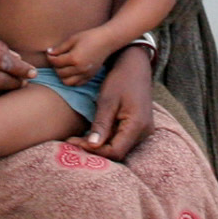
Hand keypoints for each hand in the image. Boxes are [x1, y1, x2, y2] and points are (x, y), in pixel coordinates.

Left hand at [45, 27, 120, 85]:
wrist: (106, 40)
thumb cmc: (89, 37)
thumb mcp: (72, 39)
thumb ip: (60, 48)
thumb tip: (49, 53)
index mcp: (74, 58)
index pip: (56, 62)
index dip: (50, 57)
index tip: (50, 53)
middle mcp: (80, 68)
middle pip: (60, 73)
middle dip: (55, 66)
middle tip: (56, 59)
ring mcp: (86, 74)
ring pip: (67, 82)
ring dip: (62, 75)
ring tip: (63, 66)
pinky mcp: (90, 76)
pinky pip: (76, 83)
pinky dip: (71, 79)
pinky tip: (71, 71)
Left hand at [67, 43, 152, 160]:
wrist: (135, 67)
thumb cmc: (120, 80)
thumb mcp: (107, 100)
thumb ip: (101, 124)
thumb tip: (92, 146)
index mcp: (137, 125)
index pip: (115, 151)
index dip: (95, 151)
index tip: (75, 142)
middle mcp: (144, 132)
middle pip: (117, 152)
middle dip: (95, 149)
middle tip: (73, 141)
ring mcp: (143, 130)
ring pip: (119, 147)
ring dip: (99, 145)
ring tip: (79, 138)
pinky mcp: (139, 128)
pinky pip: (122, 139)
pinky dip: (106, 139)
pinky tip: (92, 133)